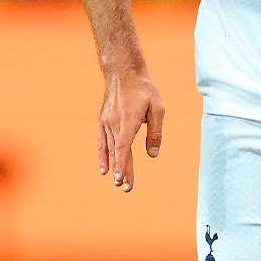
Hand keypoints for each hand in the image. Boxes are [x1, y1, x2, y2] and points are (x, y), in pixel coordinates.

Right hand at [98, 70, 164, 191]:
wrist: (124, 72)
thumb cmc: (144, 89)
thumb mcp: (157, 108)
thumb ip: (155, 132)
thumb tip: (153, 154)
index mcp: (128, 120)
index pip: (123, 147)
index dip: (123, 165)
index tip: (122, 179)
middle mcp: (114, 123)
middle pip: (118, 152)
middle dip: (123, 172)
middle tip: (126, 189)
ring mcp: (106, 122)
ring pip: (111, 149)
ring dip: (115, 167)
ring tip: (119, 183)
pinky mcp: (104, 121)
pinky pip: (102, 142)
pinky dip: (103, 156)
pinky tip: (105, 169)